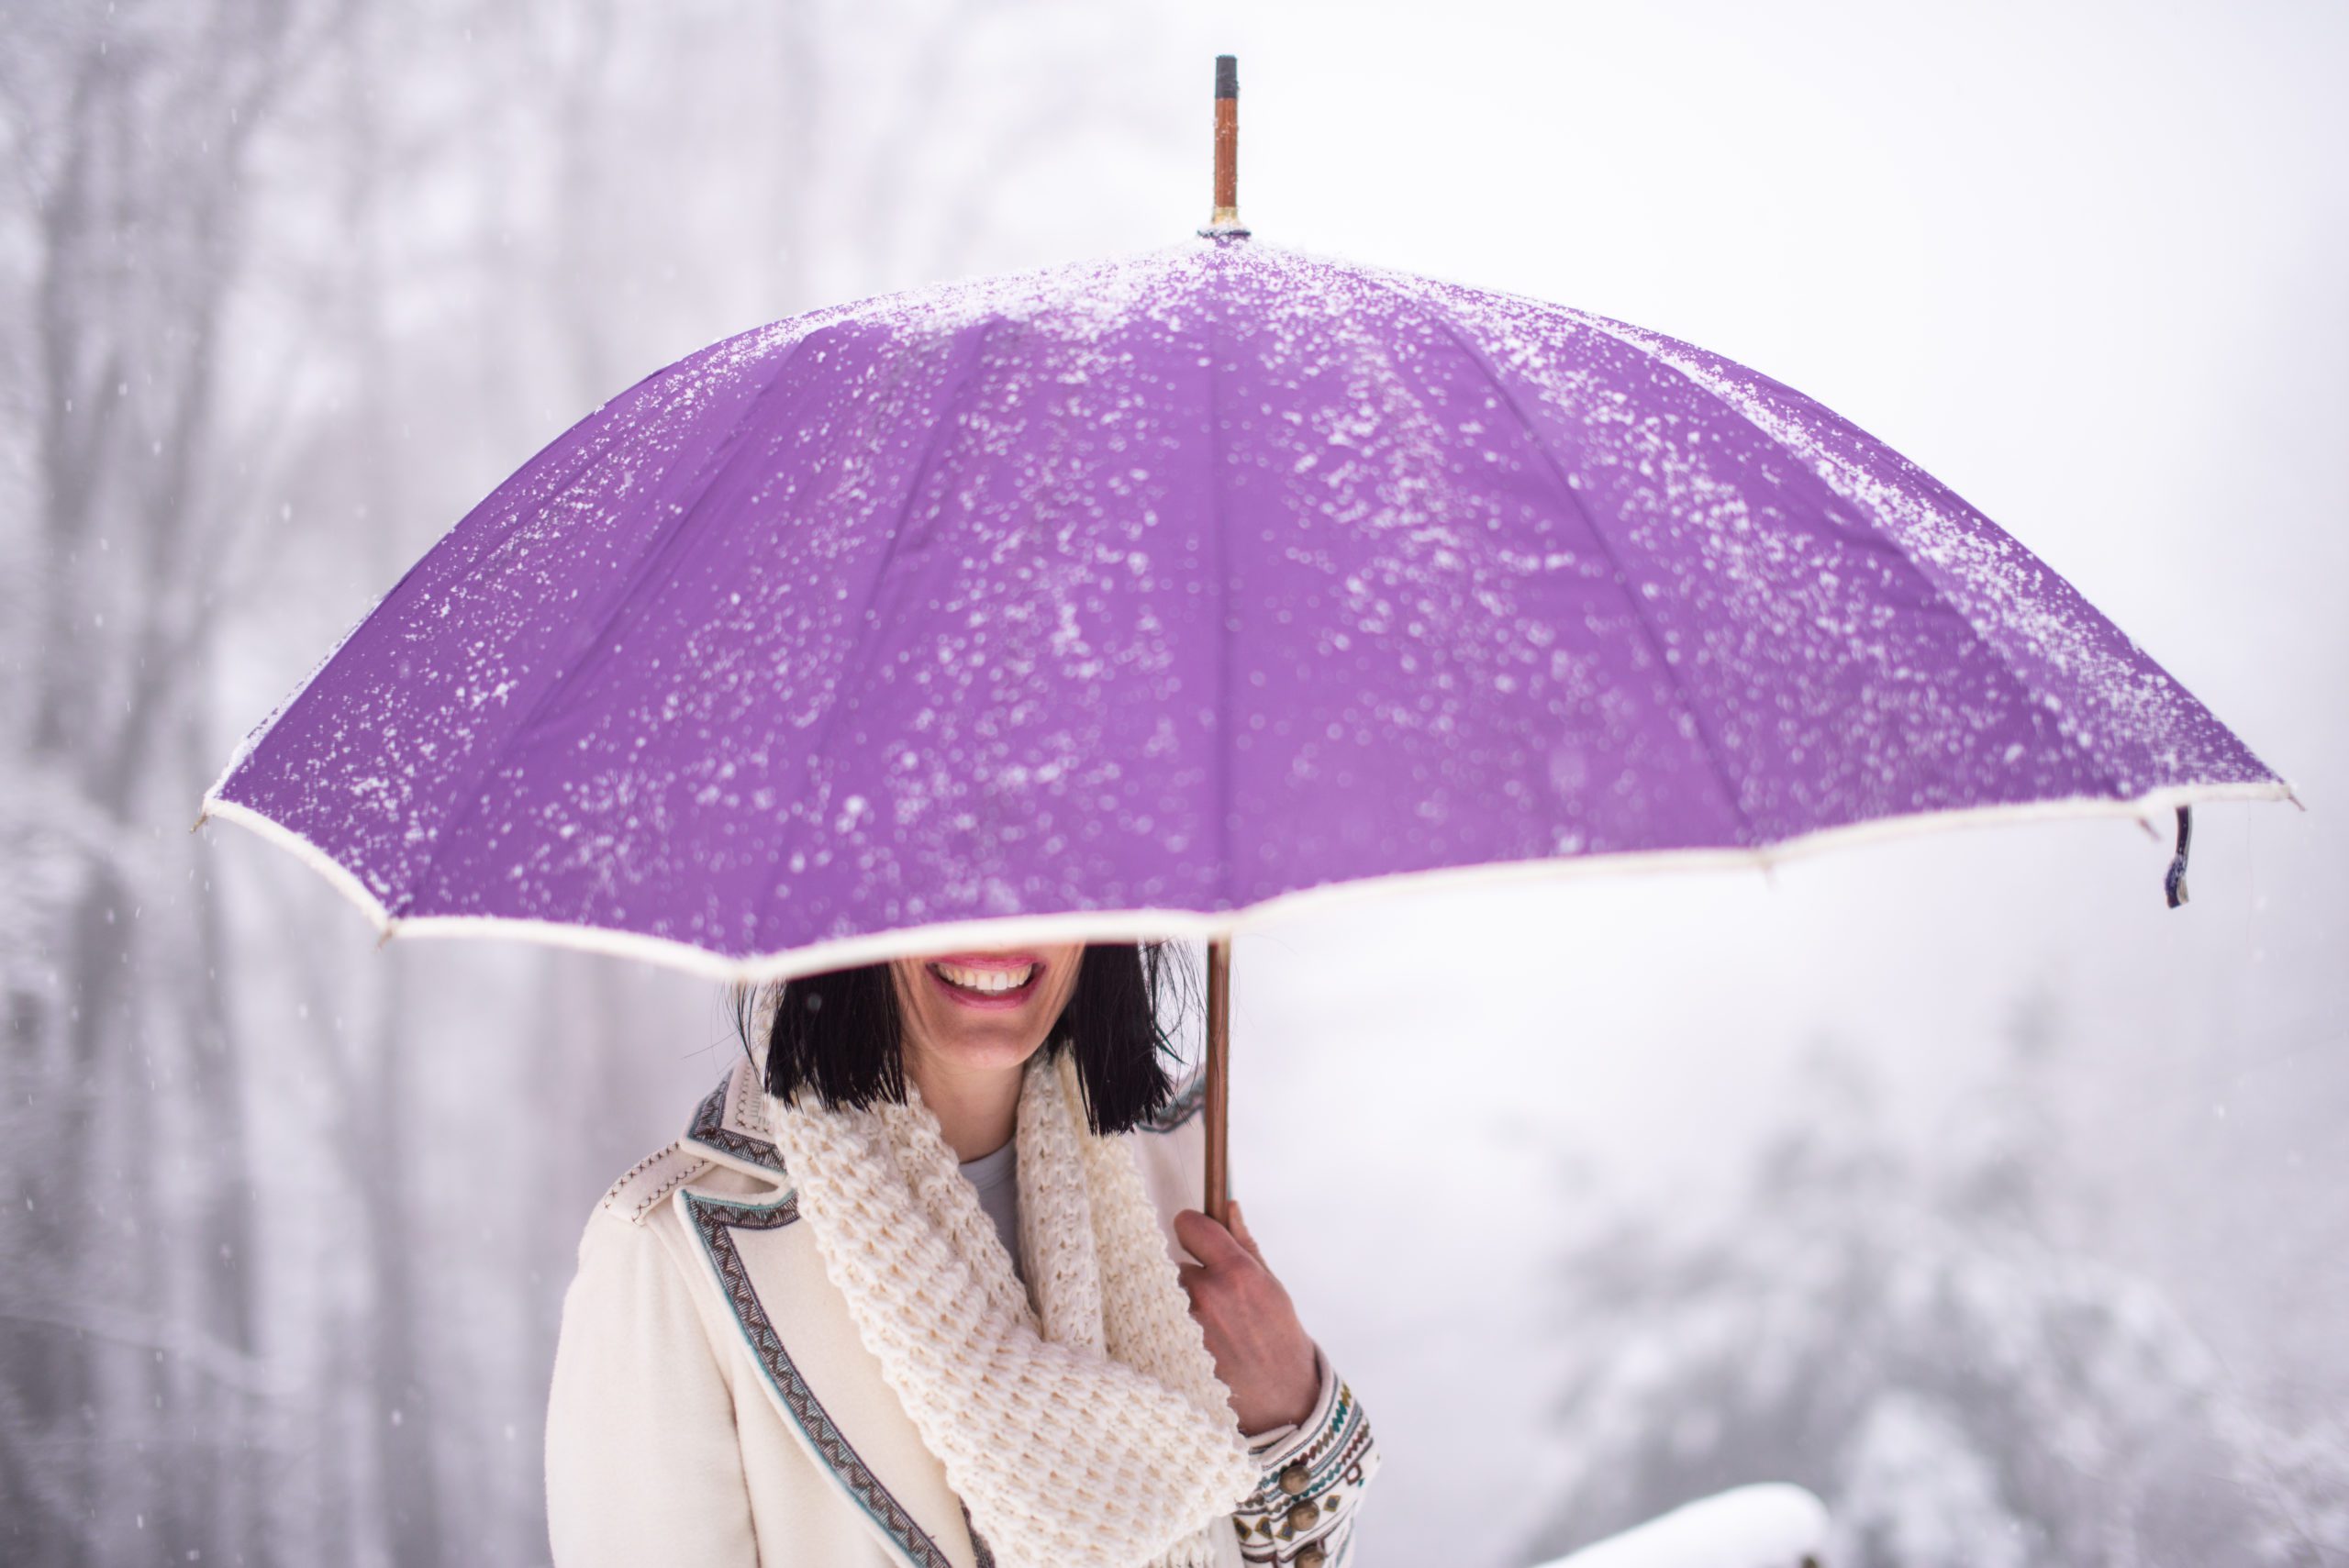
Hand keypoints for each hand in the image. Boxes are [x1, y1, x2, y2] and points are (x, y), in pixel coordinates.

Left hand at [1172, 1200, 1319, 1435]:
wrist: (1279, 1399)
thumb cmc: (1279, 1340)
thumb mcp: (1271, 1285)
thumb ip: (1244, 1243)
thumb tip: (1229, 1206)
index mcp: (1235, 1272)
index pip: (1188, 1224)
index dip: (1193, 1228)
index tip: (1198, 1238)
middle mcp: (1206, 1294)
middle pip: (1172, 1260)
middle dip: (1189, 1273)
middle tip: (1211, 1296)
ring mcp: (1185, 1323)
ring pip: (1164, 1293)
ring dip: (1178, 1302)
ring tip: (1205, 1323)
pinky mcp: (1170, 1347)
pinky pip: (1159, 1321)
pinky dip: (1170, 1326)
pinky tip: (1195, 1341)